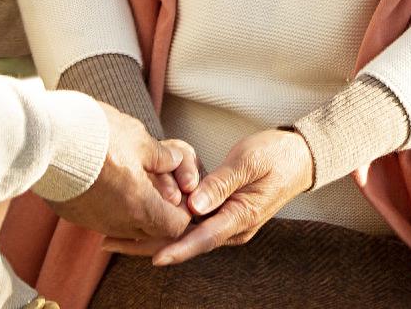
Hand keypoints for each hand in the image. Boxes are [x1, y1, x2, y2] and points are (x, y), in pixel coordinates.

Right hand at [49, 104, 200, 241]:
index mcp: (140, 207)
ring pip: (125, 225)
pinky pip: (101, 218)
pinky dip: (110, 205)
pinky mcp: (74, 214)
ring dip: (134, 208)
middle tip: (156, 181)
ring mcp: (93, 221)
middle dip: (158, 210)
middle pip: (150, 230)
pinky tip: (107, 180)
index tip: (177, 189)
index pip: (175, 227)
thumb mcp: (139, 139)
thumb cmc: (97, 135)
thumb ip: (161, 156)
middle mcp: (118, 222)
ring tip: (131, 176)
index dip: (181, 210)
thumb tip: (174, 161)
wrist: (46, 136)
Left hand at [103, 128, 313, 265]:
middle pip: (185, 243)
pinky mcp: (221, 216)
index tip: (152, 256)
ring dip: (150, 237)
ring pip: (183, 237)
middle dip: (147, 245)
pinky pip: (190, 227)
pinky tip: (141, 222)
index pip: (203, 238)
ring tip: (114, 236)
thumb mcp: (248, 162)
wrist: (300, 157)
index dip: (177, 248)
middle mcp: (232, 228)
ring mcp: (226, 224)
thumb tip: (194, 206)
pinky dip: (165, 226)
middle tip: (110, 242)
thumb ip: (220, 183)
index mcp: (240, 217)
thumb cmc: (276, 156)